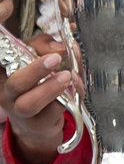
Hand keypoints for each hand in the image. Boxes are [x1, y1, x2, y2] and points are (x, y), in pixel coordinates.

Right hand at [1, 37, 76, 163]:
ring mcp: (21, 111)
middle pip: (15, 83)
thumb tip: (65, 40)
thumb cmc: (36, 84)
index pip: (5, 59)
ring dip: (50, 89)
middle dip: (35, 70)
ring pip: (29, 104)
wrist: (39, 120)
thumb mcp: (38, 59)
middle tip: (55, 58)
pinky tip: (76, 87)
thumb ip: (47, 46)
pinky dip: (68, 97)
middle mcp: (9, 93)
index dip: (15, 51)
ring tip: (67, 77)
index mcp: (5, 74)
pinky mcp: (39, 123)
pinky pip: (53, 111)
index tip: (37, 45)